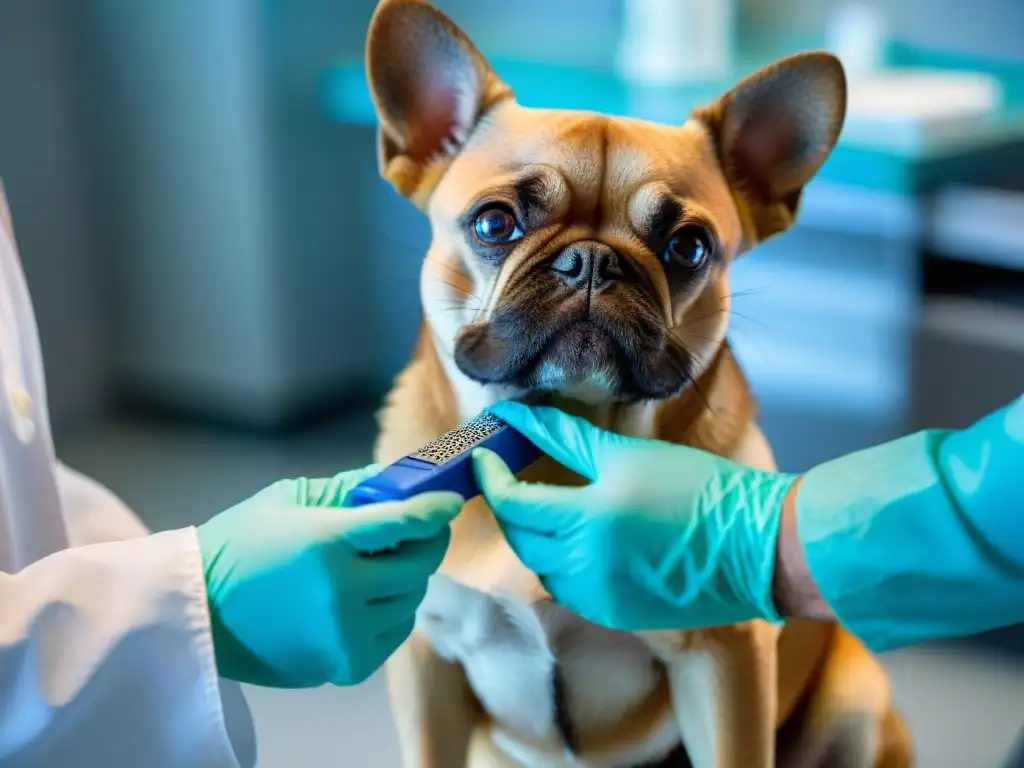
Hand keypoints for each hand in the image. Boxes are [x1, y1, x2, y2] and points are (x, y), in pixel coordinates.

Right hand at [197, 466, 461, 686]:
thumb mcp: (288, 499)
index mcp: (328, 542)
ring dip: (407, 579)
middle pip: (419, 566)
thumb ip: (347, 489)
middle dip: (427, 543)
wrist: (195, 614)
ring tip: (384, 564)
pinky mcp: (344, 666)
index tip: (451, 503)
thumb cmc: (239, 545)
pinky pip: (393, 633)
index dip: (435, 511)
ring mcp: (346, 634)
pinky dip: (392, 612)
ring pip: (410, 601)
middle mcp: (344, 592)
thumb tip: (395, 479)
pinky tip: (369, 598)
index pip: (404, 523)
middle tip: (421, 531)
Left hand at [472, 402, 797, 631]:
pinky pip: (568, 590)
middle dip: (508, 507)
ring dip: (533, 538)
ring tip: (543, 506)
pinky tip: (577, 541)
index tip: (480, 457)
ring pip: (541, 568)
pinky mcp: (616, 615)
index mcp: (589, 518)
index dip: (489, 479)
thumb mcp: (628, 455)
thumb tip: (520, 417)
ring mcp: (600, 597)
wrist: (758, 546)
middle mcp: (587, 565)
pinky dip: (560, 564)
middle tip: (506, 478)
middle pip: (521, 538)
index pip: (513, 503)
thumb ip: (565, 438)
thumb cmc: (699, 489)